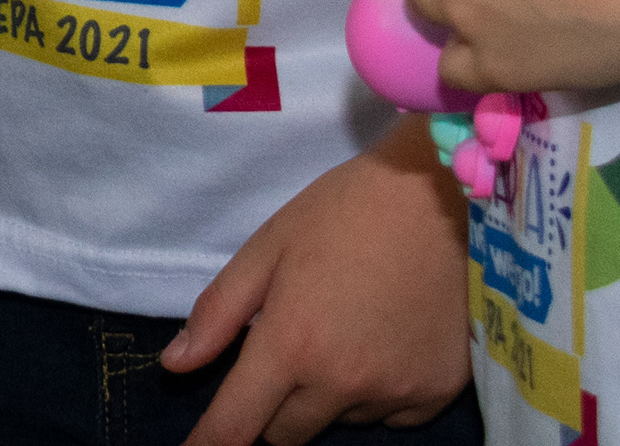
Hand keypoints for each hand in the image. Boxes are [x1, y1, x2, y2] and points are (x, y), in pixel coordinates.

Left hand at [164, 123, 470, 444]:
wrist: (443, 197)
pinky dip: (379, 393)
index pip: (237, 424)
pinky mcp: (440, 394)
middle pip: (287, 433)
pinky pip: (392, 415)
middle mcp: (342, 384)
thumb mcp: (267, 248)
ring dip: (327, 396)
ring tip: (345, 328)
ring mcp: (396, 394)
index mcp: (291, 346)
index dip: (212, 444)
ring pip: (340, 421)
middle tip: (288, 349)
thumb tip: (176, 366)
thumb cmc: (345, 213)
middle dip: (272, 406)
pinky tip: (386, 341)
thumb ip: (218, 313)